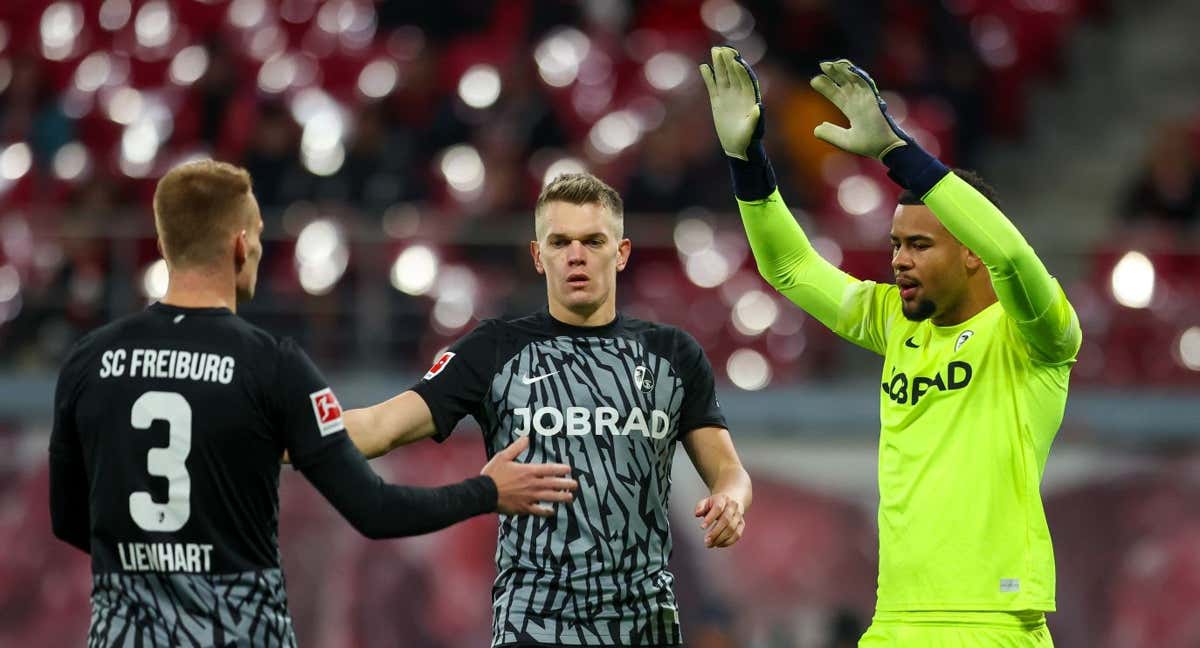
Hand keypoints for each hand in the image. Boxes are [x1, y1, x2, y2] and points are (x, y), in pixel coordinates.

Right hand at [481, 435, 576, 516]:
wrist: (483, 493)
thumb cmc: (492, 474)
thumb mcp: (503, 456)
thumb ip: (517, 447)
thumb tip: (527, 438)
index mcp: (528, 471)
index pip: (549, 469)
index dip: (561, 469)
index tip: (569, 470)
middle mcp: (532, 484)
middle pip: (553, 484)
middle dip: (566, 484)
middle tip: (575, 485)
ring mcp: (529, 497)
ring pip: (549, 497)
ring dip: (561, 497)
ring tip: (570, 497)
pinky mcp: (523, 508)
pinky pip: (538, 510)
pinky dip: (546, 511)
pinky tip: (552, 511)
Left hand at [694, 493, 745, 547]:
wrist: (731, 500)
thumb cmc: (715, 503)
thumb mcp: (706, 501)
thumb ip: (700, 507)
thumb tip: (697, 514)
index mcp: (723, 499)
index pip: (718, 508)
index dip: (710, 518)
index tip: (702, 527)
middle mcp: (733, 506)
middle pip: (726, 520)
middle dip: (715, 532)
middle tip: (706, 541)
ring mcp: (739, 515)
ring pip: (732, 529)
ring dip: (721, 539)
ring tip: (710, 544)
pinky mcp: (742, 524)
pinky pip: (737, 535)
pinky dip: (728, 542)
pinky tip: (718, 544)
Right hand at [699, 46, 763, 160]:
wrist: (738, 147)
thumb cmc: (748, 140)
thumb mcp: (753, 131)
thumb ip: (756, 119)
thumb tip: (759, 106)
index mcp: (750, 98)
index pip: (746, 80)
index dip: (742, 70)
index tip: (736, 60)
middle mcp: (739, 94)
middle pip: (734, 74)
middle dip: (729, 61)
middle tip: (723, 49)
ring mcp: (728, 97)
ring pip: (723, 77)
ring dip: (719, 64)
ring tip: (714, 51)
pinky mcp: (717, 102)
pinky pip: (712, 87)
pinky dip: (708, 77)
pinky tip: (704, 67)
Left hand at [810, 59, 909, 159]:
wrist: (884, 148)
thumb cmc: (869, 145)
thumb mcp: (845, 141)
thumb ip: (831, 134)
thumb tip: (816, 128)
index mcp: (852, 110)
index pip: (837, 95)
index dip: (827, 87)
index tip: (814, 81)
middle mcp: (859, 102)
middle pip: (844, 84)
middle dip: (834, 74)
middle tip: (822, 65)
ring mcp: (866, 99)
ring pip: (854, 80)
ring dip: (844, 70)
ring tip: (831, 64)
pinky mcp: (873, 99)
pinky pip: (865, 83)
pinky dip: (856, 75)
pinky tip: (845, 68)